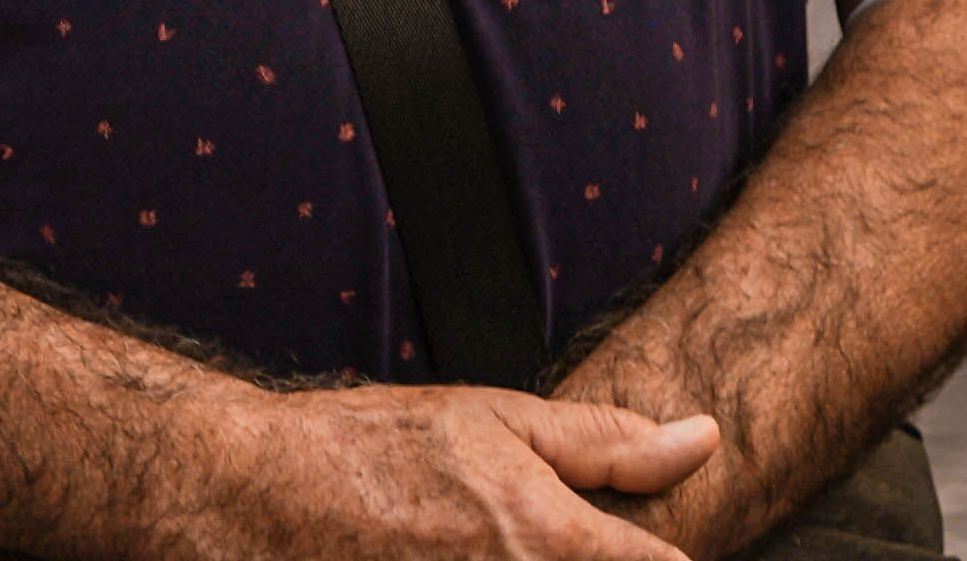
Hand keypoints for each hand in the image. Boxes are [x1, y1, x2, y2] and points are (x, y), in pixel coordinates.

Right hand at [196, 381, 717, 560]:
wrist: (262, 500)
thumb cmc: (377, 449)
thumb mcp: (498, 419)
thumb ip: (608, 439)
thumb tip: (703, 437)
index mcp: (550, 540)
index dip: (669, 558)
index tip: (662, 545)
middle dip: (596, 560)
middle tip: (537, 535)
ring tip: (485, 541)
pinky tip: (456, 556)